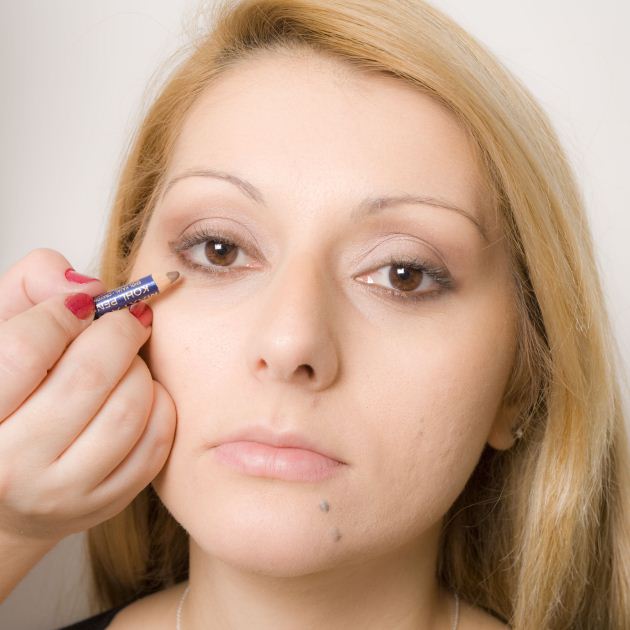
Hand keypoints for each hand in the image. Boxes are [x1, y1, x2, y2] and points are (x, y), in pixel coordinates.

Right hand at [0, 248, 175, 544]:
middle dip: (117, 331)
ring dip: (138, 368)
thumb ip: (28, 287)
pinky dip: (158, 402)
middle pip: (88, 377)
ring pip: (128, 408)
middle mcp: (11, 465)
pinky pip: (156, 440)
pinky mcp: (107, 503)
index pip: (26, 350)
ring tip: (125, 359)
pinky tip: (137, 392)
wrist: (9, 482)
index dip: (62, 313)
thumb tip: (85, 286)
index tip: (80, 305)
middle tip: (124, 318)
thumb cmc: (6, 396)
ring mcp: (63, 493)